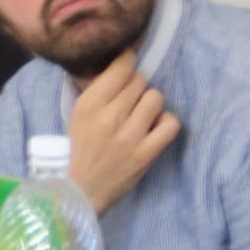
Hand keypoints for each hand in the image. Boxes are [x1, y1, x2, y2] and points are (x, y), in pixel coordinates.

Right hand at [66, 51, 181, 213]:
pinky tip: (155, 128)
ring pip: (156, 98)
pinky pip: (170, 124)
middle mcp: (109, 117)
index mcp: (89, 105)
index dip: (128, 59)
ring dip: (151, 105)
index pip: (120, 68)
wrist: (81, 190)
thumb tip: (121, 66)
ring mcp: (130, 136)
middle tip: (130, 101)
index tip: (129, 60)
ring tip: (142, 116)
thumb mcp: (78, 115)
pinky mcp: (146, 154)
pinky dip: (166, 123)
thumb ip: (98, 91)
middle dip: (136, 88)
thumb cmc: (79, 149)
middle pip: (139, 81)